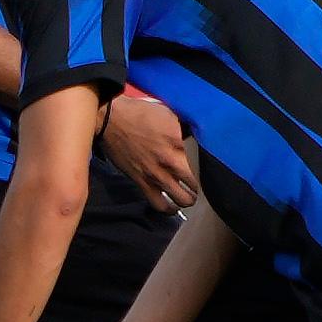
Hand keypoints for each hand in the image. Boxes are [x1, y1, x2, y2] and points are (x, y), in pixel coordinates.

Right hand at [101, 93, 198, 212]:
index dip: (210, 162)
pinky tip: (173, 205)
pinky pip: (160, 205)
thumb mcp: (168, 112)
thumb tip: (197, 135)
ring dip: (190, 199)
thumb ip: (185, 126)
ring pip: (183, 198)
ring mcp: (157, 174)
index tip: (210, 164)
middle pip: (197, 182)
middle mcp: (170, 159)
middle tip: (202, 182)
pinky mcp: (143, 183)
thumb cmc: (139, 113)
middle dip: (203, 183)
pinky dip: (169, 209)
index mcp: (179, 140)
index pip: (204, 158)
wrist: (111, 121)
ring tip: (191, 196)